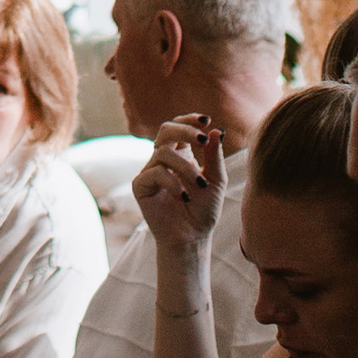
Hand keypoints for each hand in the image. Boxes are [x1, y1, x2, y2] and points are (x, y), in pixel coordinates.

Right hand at [133, 115, 226, 259]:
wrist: (192, 238)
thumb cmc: (204, 210)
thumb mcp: (216, 181)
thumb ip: (214, 157)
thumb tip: (217, 130)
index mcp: (181, 155)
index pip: (179, 127)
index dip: (189, 119)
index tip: (206, 120)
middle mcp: (163, 159)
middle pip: (166, 130)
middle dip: (185, 130)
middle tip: (202, 139)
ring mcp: (150, 171)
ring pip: (163, 152)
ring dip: (186, 167)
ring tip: (200, 185)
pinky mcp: (141, 186)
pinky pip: (155, 173)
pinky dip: (173, 182)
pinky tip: (184, 196)